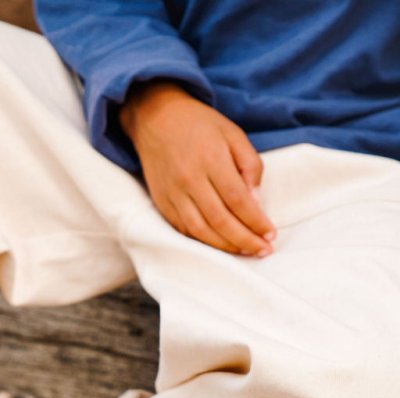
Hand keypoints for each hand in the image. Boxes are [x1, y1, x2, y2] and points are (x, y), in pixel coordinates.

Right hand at [120, 81, 274, 255]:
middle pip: (221, 220)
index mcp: (211, 159)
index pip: (238, 200)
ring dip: (226, 246)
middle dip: (245, 240)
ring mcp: (173, 194)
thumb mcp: (233, 134)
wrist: (155, 119)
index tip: (270, 234)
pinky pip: (184, 230)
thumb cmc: (199, 124)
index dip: (256, 221)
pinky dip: (204, 241)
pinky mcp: (162, 203)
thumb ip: (249, 165)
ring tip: (245, 251)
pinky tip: (221, 244)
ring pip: (201, 231)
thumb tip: (256, 202)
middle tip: (262, 251)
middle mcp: (190, 180)